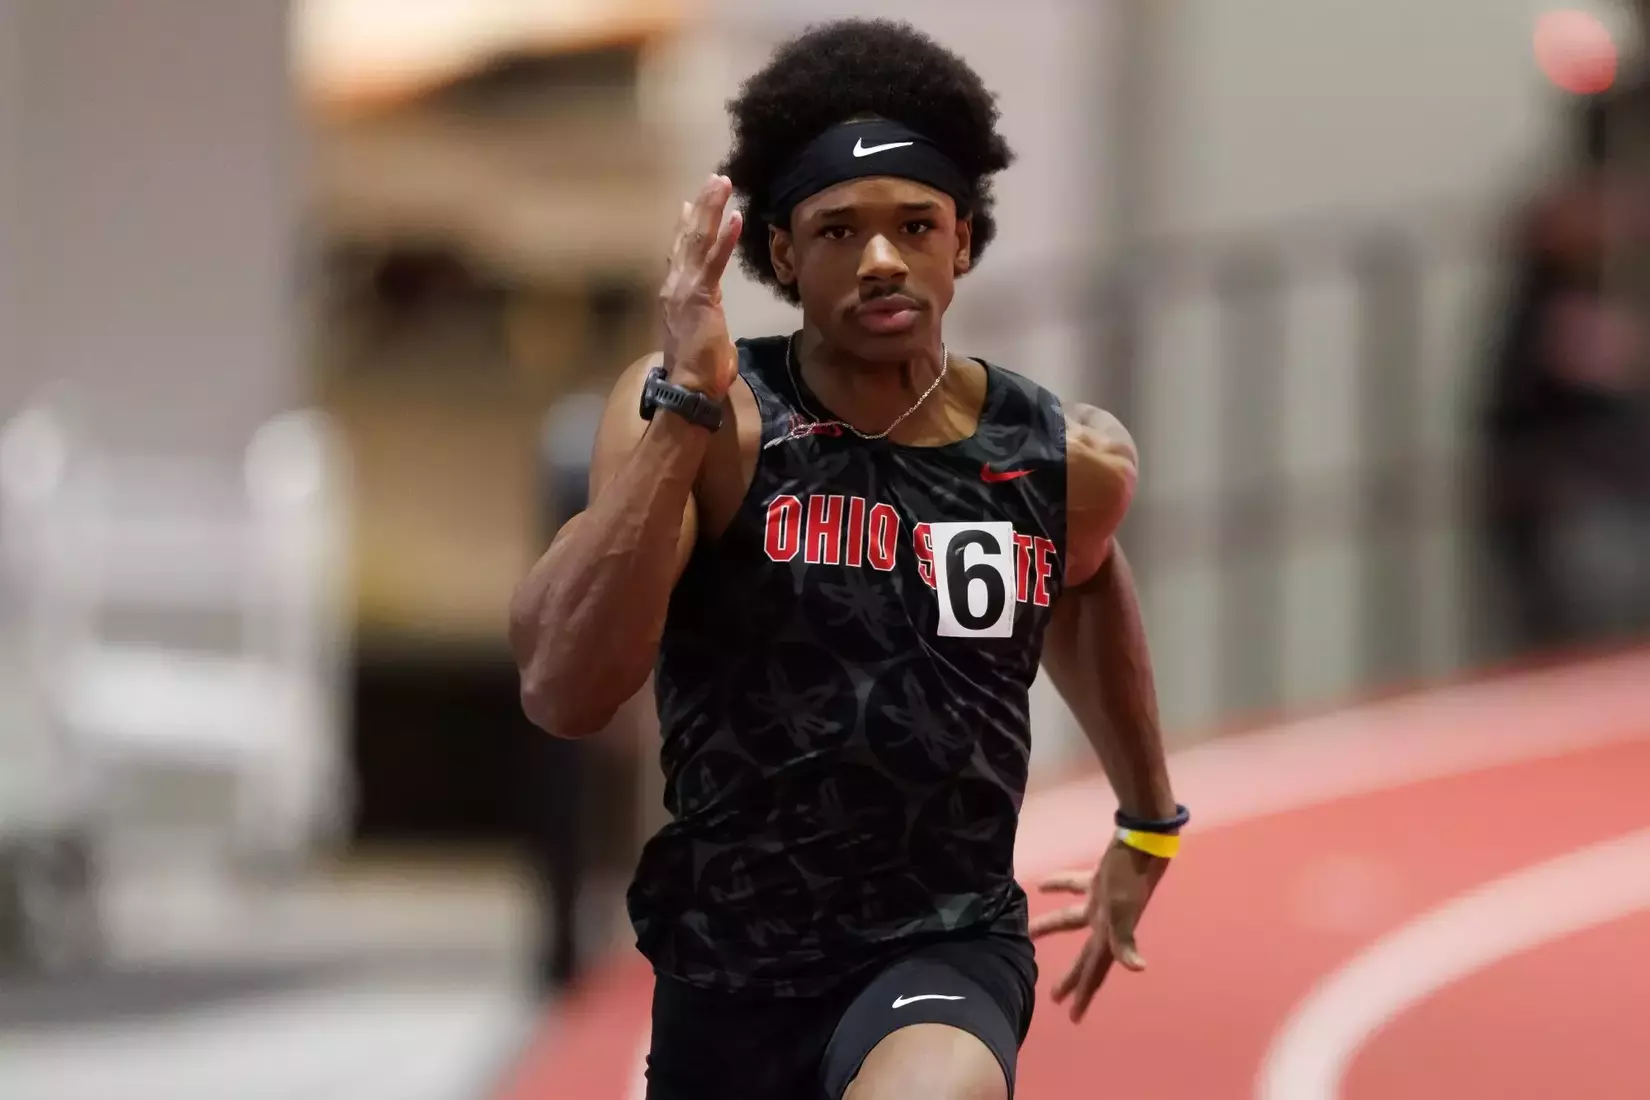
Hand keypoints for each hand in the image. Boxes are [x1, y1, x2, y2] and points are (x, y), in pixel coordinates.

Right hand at [659, 174, 742, 399]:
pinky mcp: (700, 296)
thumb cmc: (699, 370)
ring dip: (711, 209)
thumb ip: (706, 315)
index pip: (679, 252)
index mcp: (674, 294)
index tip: (690, 202)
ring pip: (698, 240)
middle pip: (687, 236)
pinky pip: (714, 261)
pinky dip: (725, 238)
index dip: (685, 225)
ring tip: (723, 183)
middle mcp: (674, 285)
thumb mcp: (701, 332)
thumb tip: (712, 315)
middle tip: (715, 179)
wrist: (689, 387)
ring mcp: (684, 289)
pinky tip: (735, 217)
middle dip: (701, 206)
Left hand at [1029, 838, 1169, 1021]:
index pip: (1095, 972)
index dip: (1084, 994)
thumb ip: (1124, 939)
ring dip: (1051, 926)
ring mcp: (1103, 902)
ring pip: (1071, 920)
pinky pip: (1074, 886)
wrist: (1143, 842)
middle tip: (1054, 997)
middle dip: (1071, 978)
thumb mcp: (1123, 910)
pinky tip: (1041, 886)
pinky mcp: (1099, 881)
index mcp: (1111, 935)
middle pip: (1085, 956)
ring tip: (1030, 932)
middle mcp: (1107, 923)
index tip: (1073, 1017)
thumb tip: (1138, 968)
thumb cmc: (1128, 878)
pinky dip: (1057, 886)